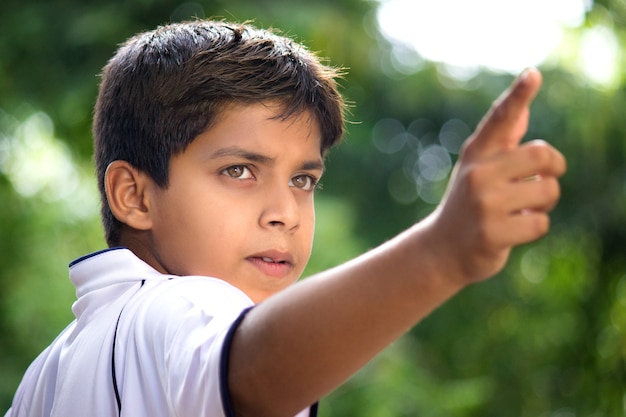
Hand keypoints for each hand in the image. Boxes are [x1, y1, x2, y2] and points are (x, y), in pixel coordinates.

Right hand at [427, 68, 566, 283]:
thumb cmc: (469, 204)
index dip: (518, 95)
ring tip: (521, 210)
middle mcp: (477, 174)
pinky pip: (540, 223)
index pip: (500, 118)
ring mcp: (483, 204)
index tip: (533, 74)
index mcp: (477, 153)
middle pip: (544, 154)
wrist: (442, 249)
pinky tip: (512, 230)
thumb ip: (503, 141)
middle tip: (542, 181)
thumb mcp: (479, 169)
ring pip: (547, 191)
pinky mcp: (491, 234)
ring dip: (544, 203)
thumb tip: (523, 108)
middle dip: (554, 170)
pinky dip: (534, 228)